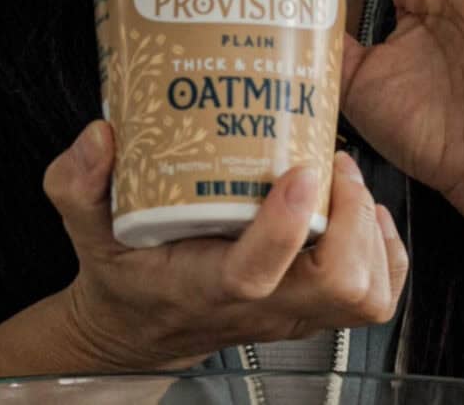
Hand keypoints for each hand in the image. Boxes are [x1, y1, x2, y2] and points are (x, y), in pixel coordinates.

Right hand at [43, 121, 407, 370]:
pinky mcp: (314, 311)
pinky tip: (365, 213)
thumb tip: (99, 136)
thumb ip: (77, 184)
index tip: (300, 168)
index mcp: (206, 286)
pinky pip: (377, 296)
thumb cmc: (127, 276)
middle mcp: (263, 307)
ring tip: (348, 181)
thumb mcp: (86, 231)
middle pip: (337, 286)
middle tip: (335, 162)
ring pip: (367, 294)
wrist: (143, 327)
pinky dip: (386, 252)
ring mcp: (295, 314)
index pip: (256, 274)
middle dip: (351, 218)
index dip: (285, 224)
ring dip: (371, 233)